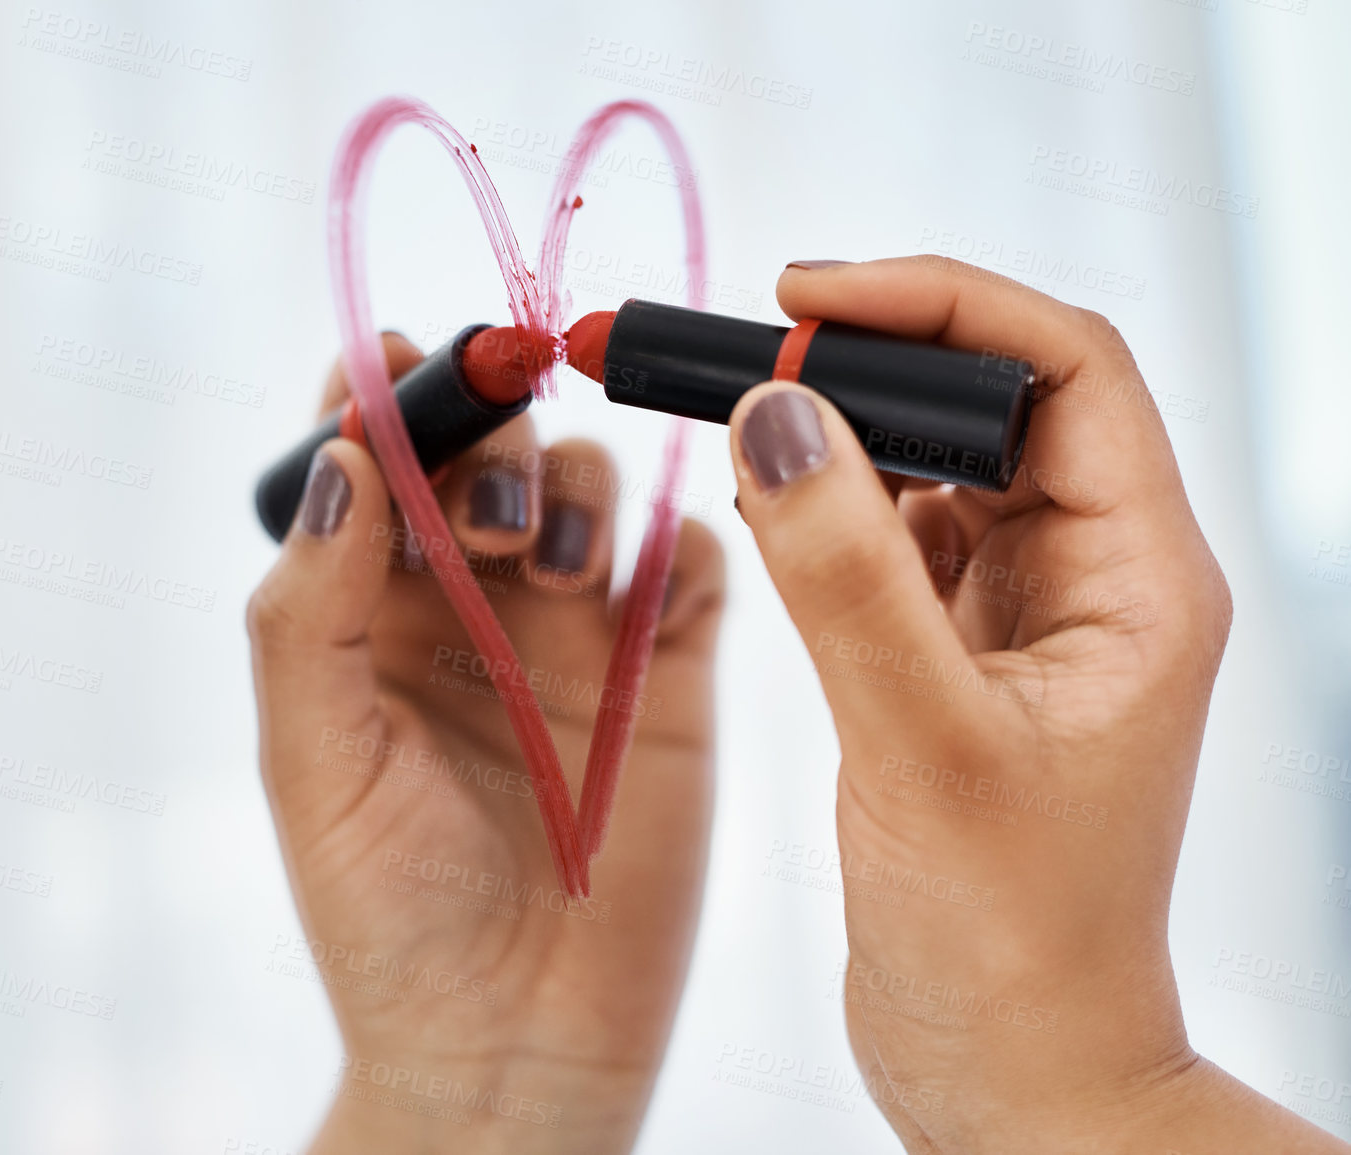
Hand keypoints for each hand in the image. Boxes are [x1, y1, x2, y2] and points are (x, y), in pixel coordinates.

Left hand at [247, 334, 724, 1152]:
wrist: (513, 1044)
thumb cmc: (387, 916)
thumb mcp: (315, 762)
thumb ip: (312, 610)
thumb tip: (339, 456)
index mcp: (370, 615)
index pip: (368, 463)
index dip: (376, 394)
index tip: (385, 353)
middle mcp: (471, 605)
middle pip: (488, 450)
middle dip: (485, 435)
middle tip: (480, 513)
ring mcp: (576, 635)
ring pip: (591, 487)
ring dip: (574, 488)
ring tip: (547, 568)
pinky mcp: (670, 675)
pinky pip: (693, 563)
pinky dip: (682, 543)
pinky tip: (642, 592)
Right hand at [727, 256, 1347, 1152]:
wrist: (1005, 1066)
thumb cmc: (1009, 936)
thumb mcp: (922, 741)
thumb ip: (844, 572)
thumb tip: (772, 414)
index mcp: (1141, 579)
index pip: (1066, 369)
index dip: (942, 307)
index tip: (807, 292)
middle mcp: (1094, 579)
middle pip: (997, 402)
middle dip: (877, 358)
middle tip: (753, 351)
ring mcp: (1022, 619)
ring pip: (939, 468)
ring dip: (844, 433)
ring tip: (745, 428)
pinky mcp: (955, 659)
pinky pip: (894, 541)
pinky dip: (828, 510)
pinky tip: (768, 514)